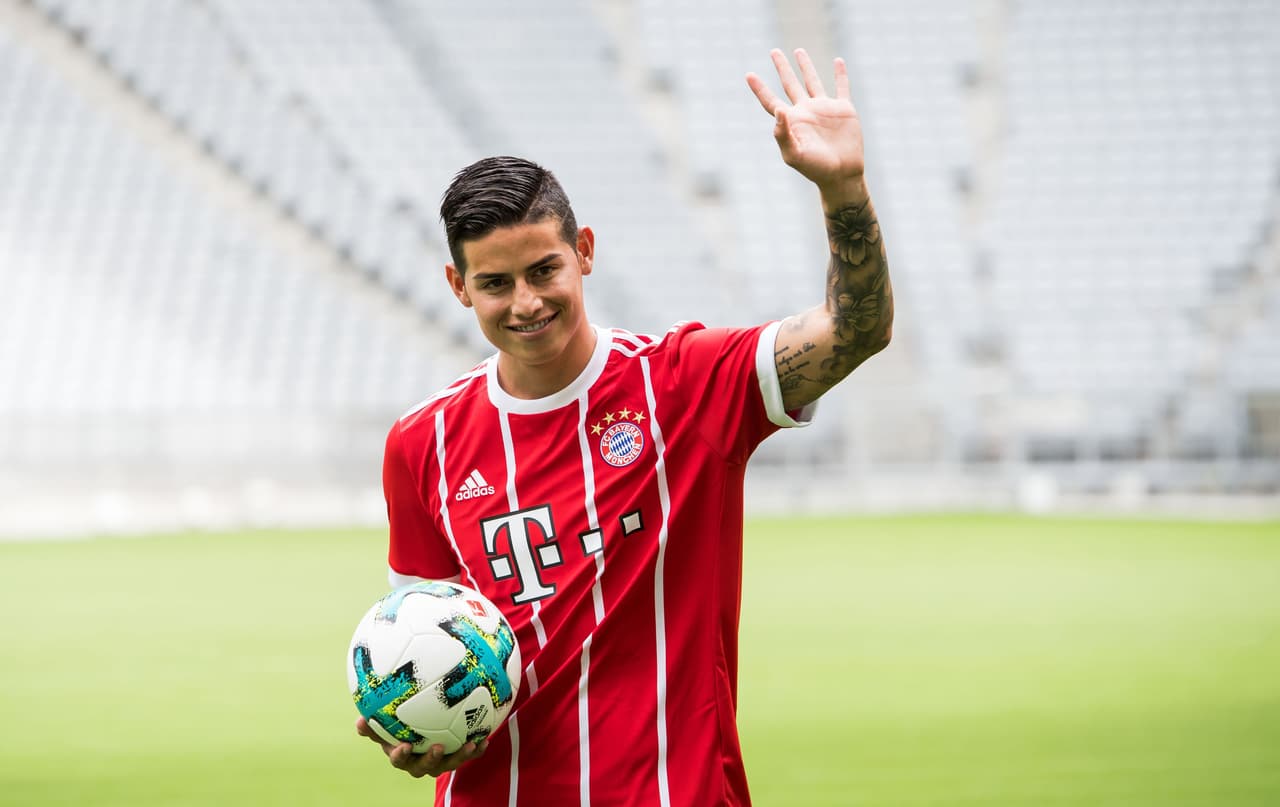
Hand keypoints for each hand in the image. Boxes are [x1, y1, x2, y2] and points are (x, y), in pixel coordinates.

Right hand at [356, 716, 487, 778]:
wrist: (424, 731)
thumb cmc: (399, 725)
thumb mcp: (385, 725)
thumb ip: (373, 725)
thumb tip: (357, 721)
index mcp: (402, 755)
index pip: (398, 759)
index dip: (401, 756)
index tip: (404, 746)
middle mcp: (420, 762)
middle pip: (424, 767)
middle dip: (431, 760)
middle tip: (437, 747)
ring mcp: (439, 762)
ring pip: (449, 764)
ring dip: (459, 756)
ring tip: (469, 744)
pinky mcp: (456, 756)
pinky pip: (467, 755)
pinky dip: (476, 749)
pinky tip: (484, 739)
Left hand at [746, 48, 864, 192]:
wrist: (842, 175)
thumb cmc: (815, 169)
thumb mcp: (794, 155)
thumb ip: (782, 134)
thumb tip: (778, 110)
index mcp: (792, 121)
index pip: (770, 101)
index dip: (759, 88)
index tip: (748, 75)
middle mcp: (806, 112)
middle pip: (789, 84)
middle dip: (782, 68)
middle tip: (773, 52)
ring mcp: (824, 109)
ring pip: (813, 81)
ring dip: (806, 66)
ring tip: (798, 50)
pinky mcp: (844, 110)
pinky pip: (842, 87)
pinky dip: (840, 74)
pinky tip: (838, 61)